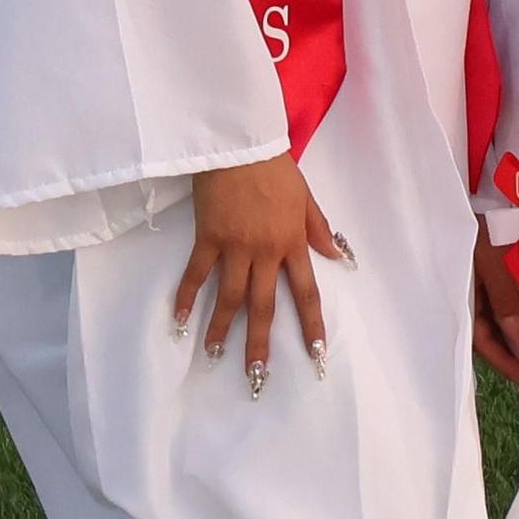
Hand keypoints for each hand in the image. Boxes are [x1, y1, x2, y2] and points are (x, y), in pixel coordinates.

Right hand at [172, 155, 343, 390]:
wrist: (241, 142)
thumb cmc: (275, 166)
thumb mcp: (305, 195)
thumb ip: (318, 228)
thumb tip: (338, 256)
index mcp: (293, 240)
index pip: (306, 291)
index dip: (311, 324)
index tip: (315, 356)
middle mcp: (266, 250)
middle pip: (264, 305)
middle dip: (261, 343)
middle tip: (256, 377)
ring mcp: (235, 246)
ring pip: (230, 297)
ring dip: (222, 329)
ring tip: (215, 355)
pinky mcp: (208, 237)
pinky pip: (197, 273)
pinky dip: (187, 297)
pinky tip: (179, 320)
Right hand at [471, 223, 518, 390]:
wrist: (460, 199)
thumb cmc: (472, 228)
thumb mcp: (489, 260)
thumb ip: (503, 299)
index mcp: (462, 303)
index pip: (485, 344)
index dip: (508, 363)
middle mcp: (469, 302)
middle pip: (492, 336)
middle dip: (517, 353)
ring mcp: (478, 290)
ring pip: (499, 320)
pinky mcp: (487, 277)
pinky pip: (502, 301)